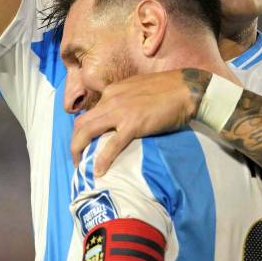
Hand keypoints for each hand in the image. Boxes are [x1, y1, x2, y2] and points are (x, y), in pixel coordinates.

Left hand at [71, 70, 204, 175]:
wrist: (186, 89)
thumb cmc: (168, 90)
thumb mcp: (138, 89)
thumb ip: (126, 100)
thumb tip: (121, 117)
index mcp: (112, 91)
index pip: (90, 113)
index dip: (83, 130)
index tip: (85, 143)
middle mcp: (111, 99)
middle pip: (81, 123)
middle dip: (75, 142)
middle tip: (78, 158)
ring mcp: (120, 112)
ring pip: (88, 132)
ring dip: (79, 150)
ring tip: (80, 165)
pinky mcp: (133, 124)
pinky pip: (112, 145)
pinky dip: (102, 159)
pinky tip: (99, 172)